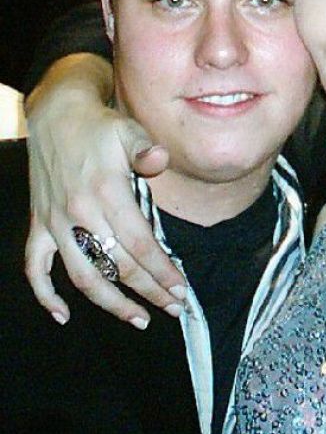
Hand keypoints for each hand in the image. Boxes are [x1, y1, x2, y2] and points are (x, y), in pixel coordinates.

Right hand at [24, 55, 185, 326]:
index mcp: (106, 193)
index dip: (162, 273)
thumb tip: (159, 160)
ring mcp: (55, 222)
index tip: (182, 291)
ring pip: (82, 275)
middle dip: (149, 292)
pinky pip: (35, 268)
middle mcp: (79, 213)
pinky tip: (62, 316)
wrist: (55, 115)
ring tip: (137, 319)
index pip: (139, 246)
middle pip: (117, 266)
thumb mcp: (128, 131)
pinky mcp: (39, 225)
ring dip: (110, 303)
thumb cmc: (100, 127)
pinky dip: (45, 294)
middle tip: (173, 308)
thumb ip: (145, 149)